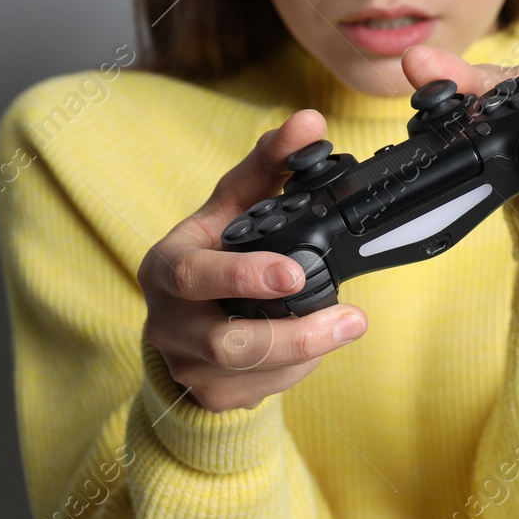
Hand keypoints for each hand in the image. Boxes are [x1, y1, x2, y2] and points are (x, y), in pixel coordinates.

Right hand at [137, 109, 367, 412]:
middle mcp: (170, 323)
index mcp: (167, 268)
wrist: (182, 330)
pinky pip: (262, 390)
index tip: (295, 271)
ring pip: (252, 372)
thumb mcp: (230, 208)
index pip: (193, 274)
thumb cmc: (211, 256)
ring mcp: (189, 366)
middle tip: (349, 315)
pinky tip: (318, 345)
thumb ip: (268, 165)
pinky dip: (297, 368)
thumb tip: (309, 122)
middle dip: (290, 332)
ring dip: (308, 350)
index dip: (242, 275)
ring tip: (351, 324)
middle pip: (227, 341)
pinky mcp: (213, 396)